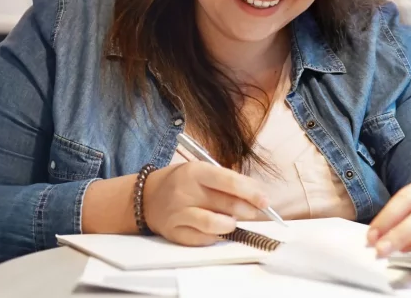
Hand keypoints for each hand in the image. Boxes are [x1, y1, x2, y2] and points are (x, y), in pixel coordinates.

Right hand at [142, 161, 270, 245]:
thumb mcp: (201, 171)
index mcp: (195, 171)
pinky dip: (215, 237)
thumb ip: (227, 181)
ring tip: (233, 222)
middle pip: (225, 204)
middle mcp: (185, 191)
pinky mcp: (174, 232)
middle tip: (255, 212)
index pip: (229, 182)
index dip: (251, 192)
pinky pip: (201, 239)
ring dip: (231, 225)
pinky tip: (216, 230)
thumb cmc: (181, 182)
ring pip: (214, 224)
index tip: (265, 201)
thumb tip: (257, 195)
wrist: (145, 197)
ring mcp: (178, 213)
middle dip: (247, 210)